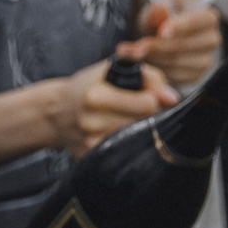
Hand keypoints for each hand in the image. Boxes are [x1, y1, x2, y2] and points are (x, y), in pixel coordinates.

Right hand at [51, 53, 169, 156]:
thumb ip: (147, 76)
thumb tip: (173, 98)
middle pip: (144, 123)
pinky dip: (125, 142)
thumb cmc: (88, 87)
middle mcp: (91, 121)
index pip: (147, 104)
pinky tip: (115, 133)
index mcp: (96, 95)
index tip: (145, 95)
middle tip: (133, 108)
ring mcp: (91, 143)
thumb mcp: (112, 69)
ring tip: (122, 119)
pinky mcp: (92, 158)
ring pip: (137, 139)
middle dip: (145, 114)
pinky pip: (124, 152)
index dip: (152, 98)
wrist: (54, 113)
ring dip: (136, 129)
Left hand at [139, 0, 222, 87]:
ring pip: (176, 62)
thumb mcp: (157, 7)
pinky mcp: (195, 76)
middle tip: (132, 48)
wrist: (162, 34)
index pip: (196, 21)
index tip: (160, 32)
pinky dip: (155, 70)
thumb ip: (157, 8)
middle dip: (155, 47)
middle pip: (183, 45)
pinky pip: (173, 76)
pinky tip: (142, 62)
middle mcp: (212, 39)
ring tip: (130, 53)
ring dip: (150, 59)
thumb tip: (160, 7)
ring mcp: (205, 60)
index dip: (178, 27)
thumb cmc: (162, 17)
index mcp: (208, 16)